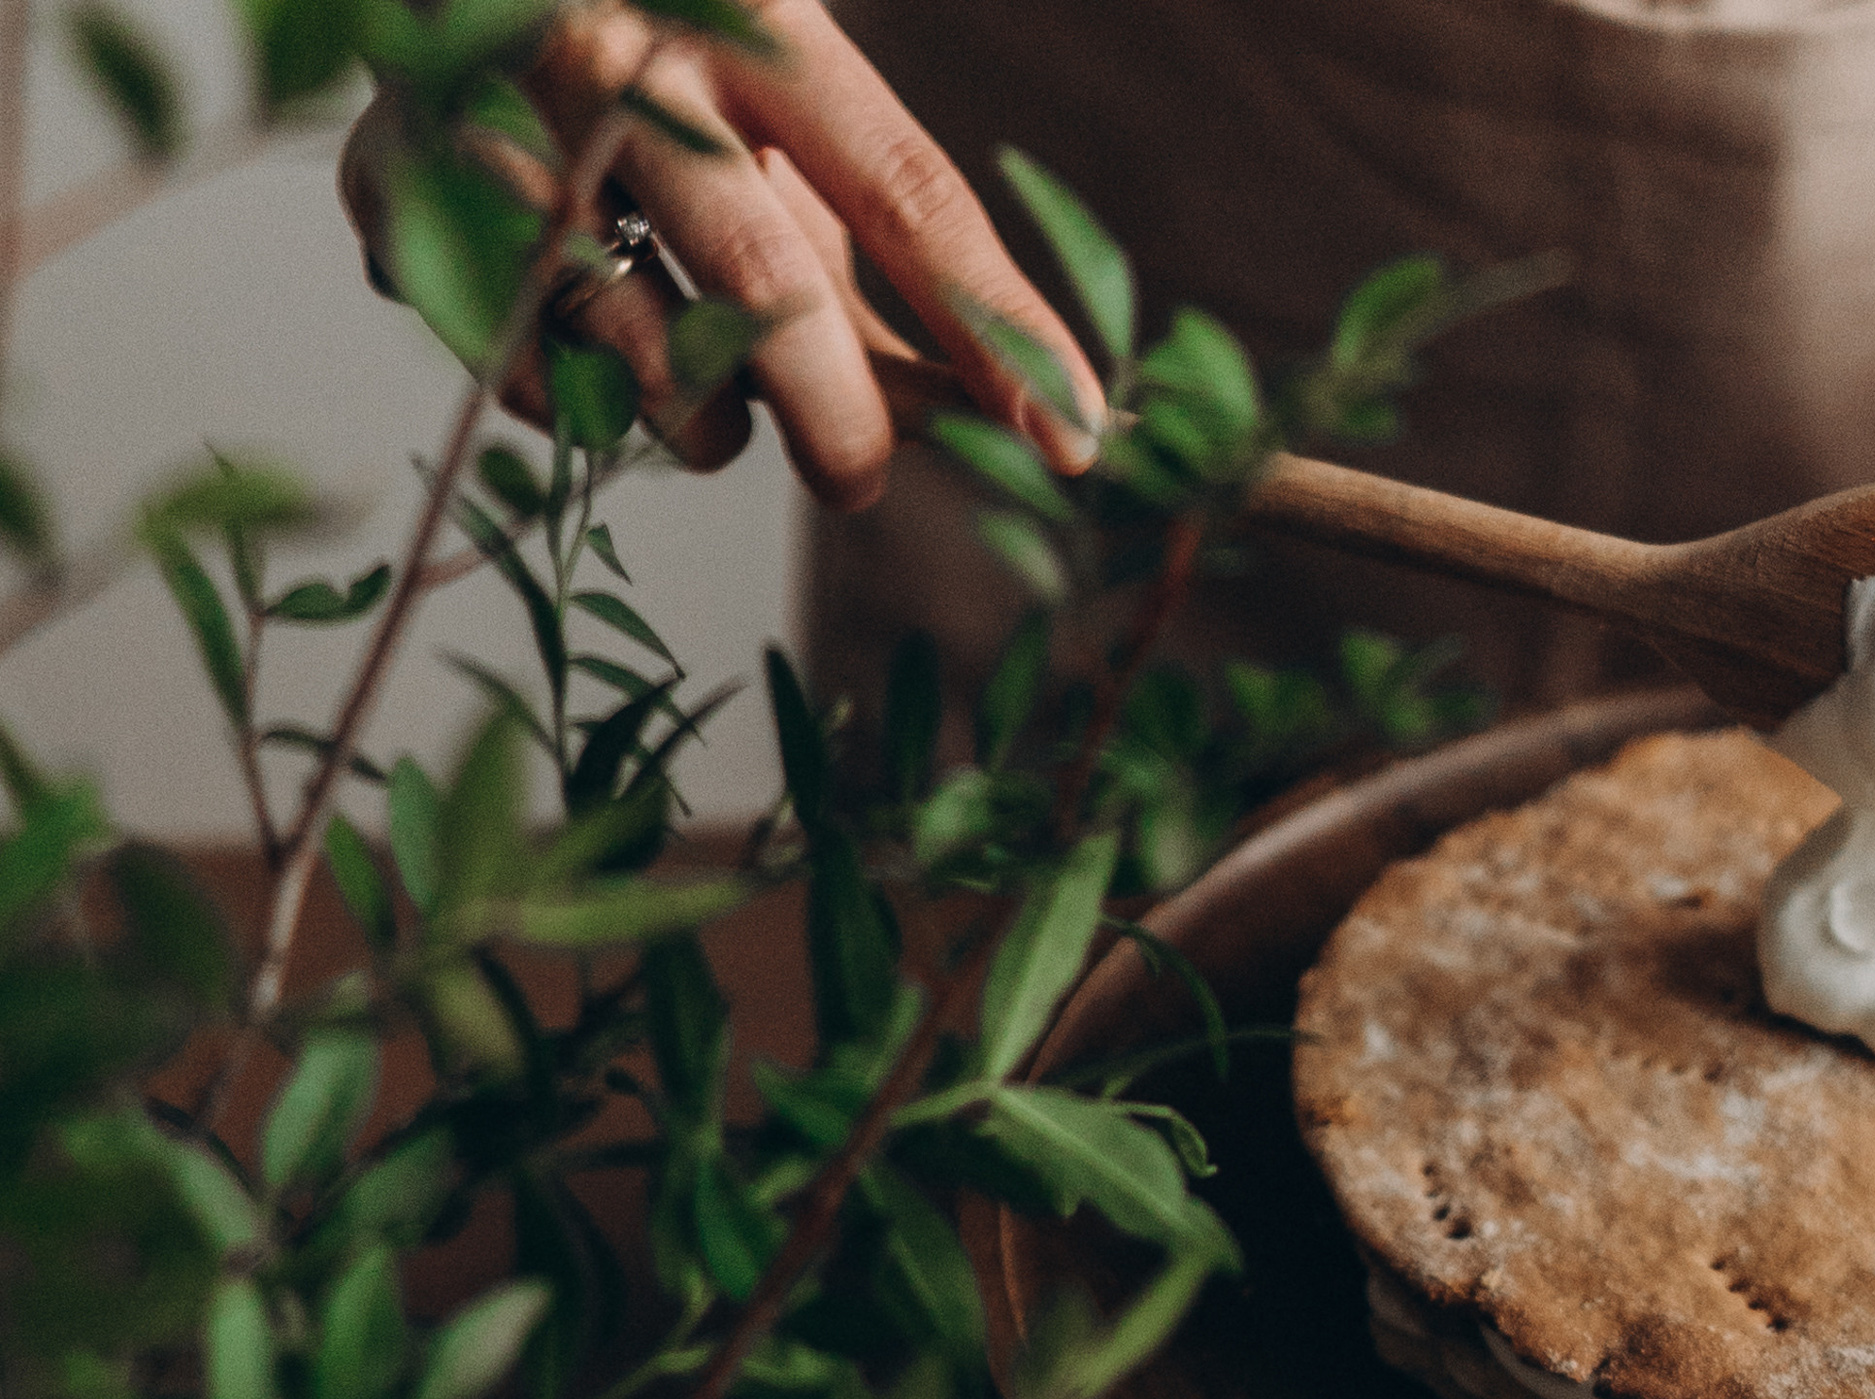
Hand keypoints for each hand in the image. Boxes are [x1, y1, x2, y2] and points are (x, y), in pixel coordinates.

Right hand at [339, 4, 1101, 513]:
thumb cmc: (654, 45)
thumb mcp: (783, 102)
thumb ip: (888, 254)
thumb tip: (1023, 417)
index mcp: (744, 14)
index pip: (905, 191)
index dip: (992, 327)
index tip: (1073, 439)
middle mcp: (618, 62)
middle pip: (768, 284)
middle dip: (839, 419)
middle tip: (854, 474)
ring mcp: (498, 131)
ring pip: (647, 360)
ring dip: (703, 417)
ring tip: (702, 379)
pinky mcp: (400, 205)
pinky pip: (530, 381)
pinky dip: (577, 394)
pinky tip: (571, 321)